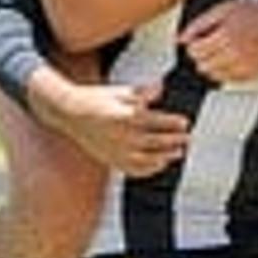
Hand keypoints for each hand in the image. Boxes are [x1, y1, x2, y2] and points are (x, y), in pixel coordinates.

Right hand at [46, 79, 189, 176]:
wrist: (69, 112)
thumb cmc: (96, 99)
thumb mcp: (119, 91)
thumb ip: (141, 93)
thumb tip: (161, 88)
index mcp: (125, 117)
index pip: (156, 121)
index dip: (173, 123)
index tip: (186, 122)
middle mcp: (122, 137)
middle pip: (156, 141)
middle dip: (175, 140)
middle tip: (188, 138)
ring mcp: (116, 151)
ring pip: (147, 159)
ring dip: (166, 156)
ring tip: (179, 152)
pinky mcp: (110, 159)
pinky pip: (133, 169)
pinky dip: (149, 169)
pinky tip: (160, 164)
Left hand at [179, 0, 257, 81]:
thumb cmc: (252, 12)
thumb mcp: (222, 10)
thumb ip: (199, 24)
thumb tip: (181, 39)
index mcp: (224, 36)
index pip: (195, 51)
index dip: (194, 46)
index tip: (200, 41)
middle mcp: (234, 54)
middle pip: (202, 65)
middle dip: (202, 56)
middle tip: (211, 46)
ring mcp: (243, 65)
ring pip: (214, 75)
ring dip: (213, 65)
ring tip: (223, 52)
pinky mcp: (252, 74)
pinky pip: (229, 80)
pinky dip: (226, 72)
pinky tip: (231, 60)